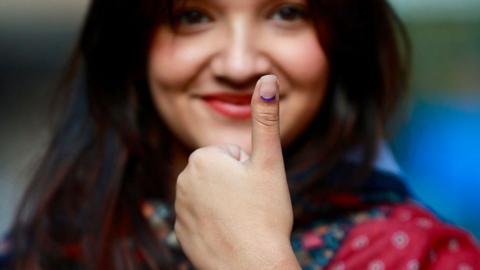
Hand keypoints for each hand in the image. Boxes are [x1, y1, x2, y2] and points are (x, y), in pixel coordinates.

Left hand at [174, 75, 299, 268]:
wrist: (251, 267)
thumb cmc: (264, 213)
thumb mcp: (269, 161)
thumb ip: (265, 118)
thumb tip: (267, 78)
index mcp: (202, 159)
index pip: (232, 155)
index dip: (249, 171)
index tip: (254, 190)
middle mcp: (183, 180)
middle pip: (220, 174)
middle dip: (236, 185)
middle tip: (250, 205)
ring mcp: (179, 209)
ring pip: (211, 196)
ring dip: (226, 204)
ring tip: (240, 221)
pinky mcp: (180, 233)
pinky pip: (202, 218)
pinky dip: (215, 224)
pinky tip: (228, 235)